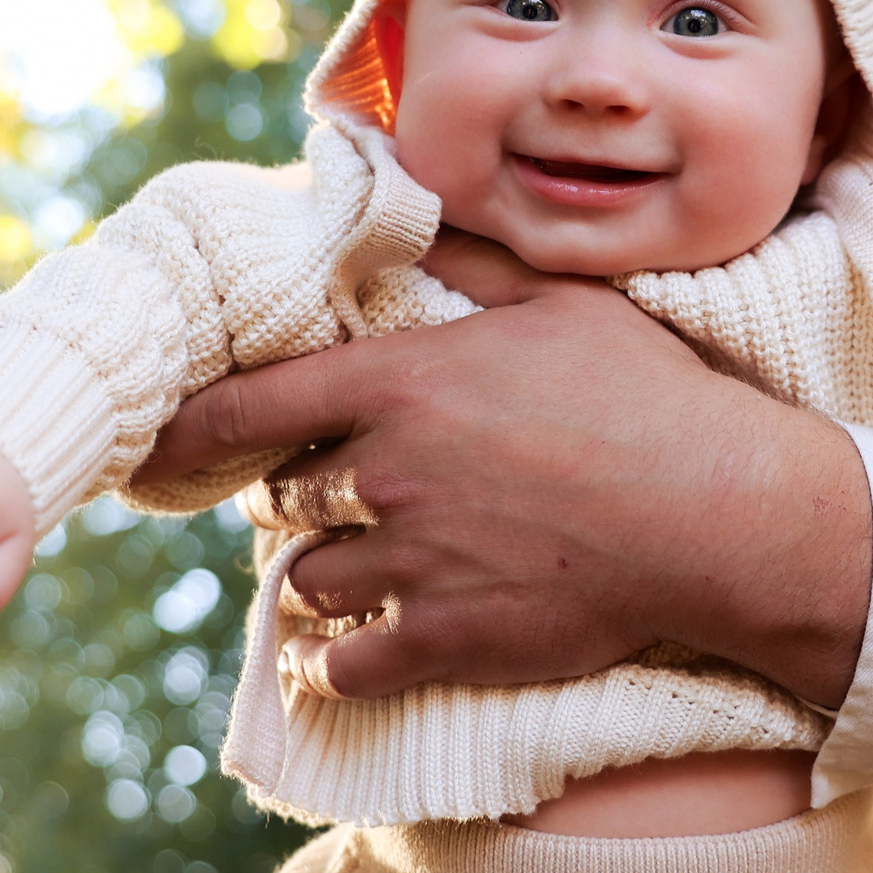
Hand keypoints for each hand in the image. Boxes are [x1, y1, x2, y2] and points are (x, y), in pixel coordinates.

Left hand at [131, 230, 872, 705]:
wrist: (715, 514)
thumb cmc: (647, 396)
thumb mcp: (562, 302)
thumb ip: (472, 261)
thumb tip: (418, 209)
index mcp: (403, 385)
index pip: (255, 405)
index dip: (191, 429)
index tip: (157, 445)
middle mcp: (389, 473)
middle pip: (283, 499)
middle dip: (296, 499)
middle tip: (327, 497)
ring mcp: (412, 561)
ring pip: (306, 583)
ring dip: (317, 578)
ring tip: (345, 571)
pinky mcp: (444, 637)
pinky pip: (343, 663)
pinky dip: (330, 661)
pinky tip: (339, 654)